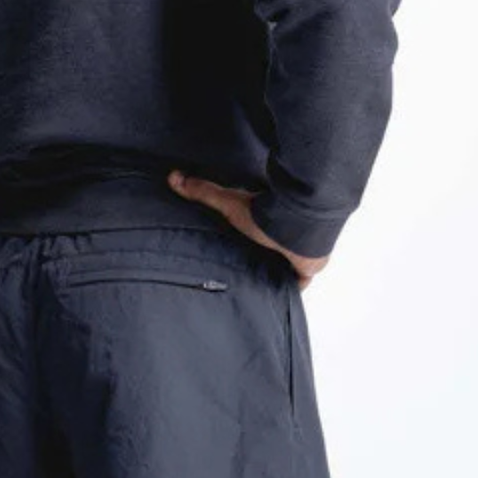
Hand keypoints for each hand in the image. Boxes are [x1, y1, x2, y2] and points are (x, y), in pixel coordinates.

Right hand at [167, 170, 328, 289]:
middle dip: (258, 262)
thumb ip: (203, 193)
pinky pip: (297, 283)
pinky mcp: (305, 269)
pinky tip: (276, 302)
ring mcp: (295, 255)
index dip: (244, 242)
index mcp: (265, 223)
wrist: (296, 228)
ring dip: (273, 277)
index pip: (254, 235)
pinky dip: (288, 291)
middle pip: (267, 253)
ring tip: (253, 293)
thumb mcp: (228, 204)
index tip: (232, 250)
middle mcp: (281, 238)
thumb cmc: (265, 213)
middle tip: (239, 277)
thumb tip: (172, 176)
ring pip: (283, 269)